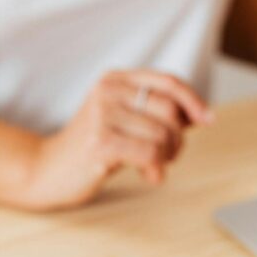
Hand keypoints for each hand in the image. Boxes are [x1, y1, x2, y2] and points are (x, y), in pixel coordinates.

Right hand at [23, 69, 213, 209]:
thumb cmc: (93, 148)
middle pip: (170, 110)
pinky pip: (150, 153)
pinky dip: (156, 169)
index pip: (168, 81)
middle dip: (178, 138)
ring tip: (154, 166)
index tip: (208, 119)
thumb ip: (157, 115)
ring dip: (167, 157)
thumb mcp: (126, 123)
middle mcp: (108, 90)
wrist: (48, 170)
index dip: (193, 100)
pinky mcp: (100, 140)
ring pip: (162, 134)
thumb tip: (201, 114)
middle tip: (169, 156)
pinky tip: (148, 176)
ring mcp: (102, 114)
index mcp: (116, 79)